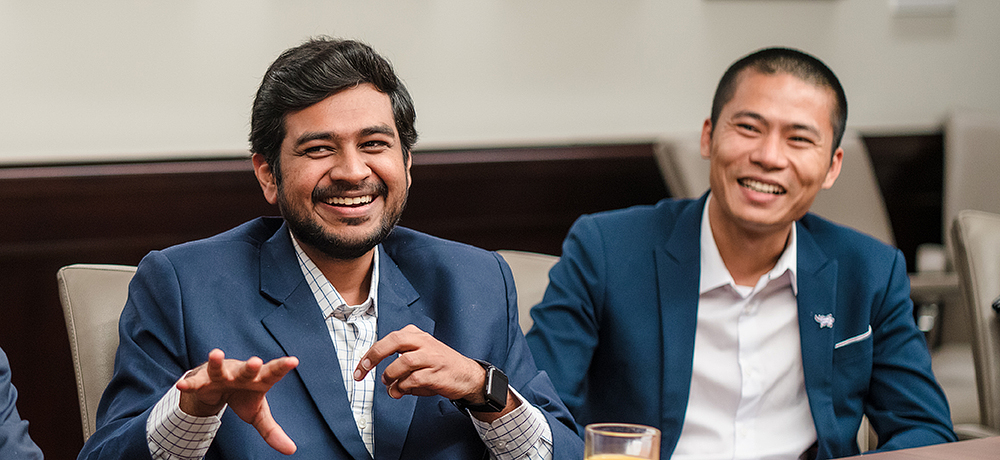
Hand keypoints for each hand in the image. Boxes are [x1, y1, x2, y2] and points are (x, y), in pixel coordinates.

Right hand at [176, 349, 298, 454]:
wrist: (219, 388)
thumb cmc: (244, 397)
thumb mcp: (258, 415)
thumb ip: (272, 431)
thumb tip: (291, 450)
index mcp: (259, 380)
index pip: (273, 372)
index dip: (282, 367)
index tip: (293, 361)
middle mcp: (241, 373)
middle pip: (247, 370)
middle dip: (250, 366)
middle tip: (255, 361)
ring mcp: (221, 374)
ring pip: (219, 368)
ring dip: (217, 362)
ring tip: (216, 354)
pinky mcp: (203, 380)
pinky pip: (196, 382)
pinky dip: (190, 383)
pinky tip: (182, 385)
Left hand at [353, 324, 487, 401]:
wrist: (467, 376)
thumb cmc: (441, 367)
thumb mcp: (420, 358)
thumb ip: (400, 368)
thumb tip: (387, 385)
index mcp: (417, 336)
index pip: (389, 339)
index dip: (371, 354)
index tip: (360, 368)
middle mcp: (424, 343)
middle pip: (395, 341)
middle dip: (375, 356)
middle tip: (364, 371)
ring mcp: (432, 357)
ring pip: (403, 363)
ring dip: (391, 377)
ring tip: (390, 386)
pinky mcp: (436, 373)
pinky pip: (413, 380)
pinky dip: (403, 387)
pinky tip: (403, 391)